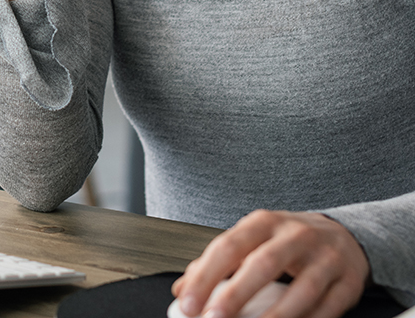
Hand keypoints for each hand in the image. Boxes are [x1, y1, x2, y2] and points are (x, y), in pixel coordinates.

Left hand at [171, 210, 369, 317]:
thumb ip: (220, 262)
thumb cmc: (288, 240)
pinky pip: (328, 310)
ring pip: (301, 291)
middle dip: (236, 295)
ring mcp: (325, 259)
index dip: (205, 276)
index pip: (228, 246)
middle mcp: (295, 235)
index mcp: (264, 222)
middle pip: (263, 264)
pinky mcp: (348, 284)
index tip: (186, 301)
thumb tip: (182, 289)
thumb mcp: (253, 239)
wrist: (343, 236)